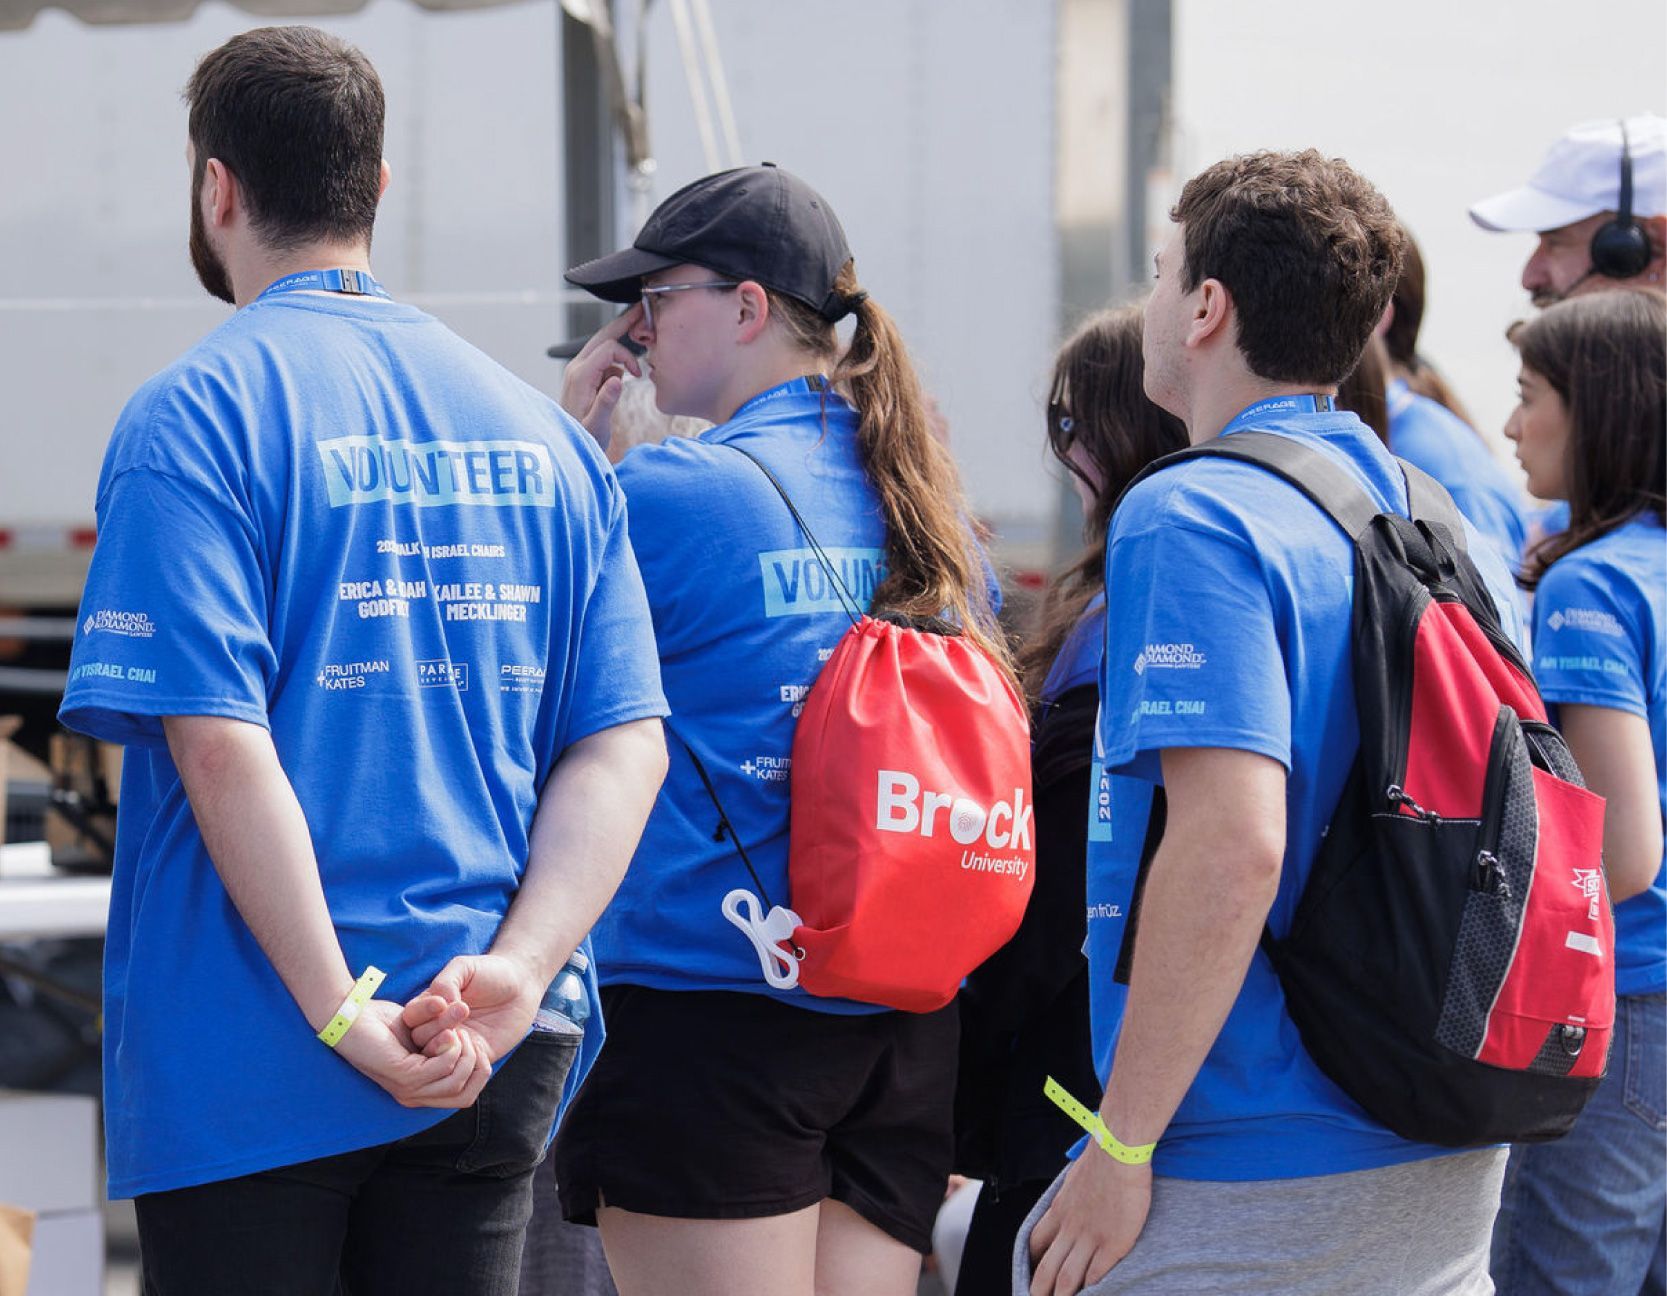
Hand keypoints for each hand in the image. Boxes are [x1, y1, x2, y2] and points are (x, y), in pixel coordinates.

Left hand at [332, 999, 492, 1108]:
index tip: (473, 1041)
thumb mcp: (425, 1038)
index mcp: (420, 1092)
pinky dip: (452, 1047)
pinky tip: (447, 1031)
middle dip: (476, 1061)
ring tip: (455, 1031)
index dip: (480, 1070)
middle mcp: (414, 1097)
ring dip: (464, 1051)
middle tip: (464, 1034)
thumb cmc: (387, 1024)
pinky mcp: (404, 1076)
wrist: (354, 1016)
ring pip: (457, 1080)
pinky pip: (444, 1067)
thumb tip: (474, 1054)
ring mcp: (408, 1089)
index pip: (466, 1097)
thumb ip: (444, 1050)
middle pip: (466, 1093)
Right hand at [401, 952, 545, 1060]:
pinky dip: (466, 1061)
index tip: (442, 1003)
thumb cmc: (490, 972)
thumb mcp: (465, 967)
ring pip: (437, 1057)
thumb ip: (446, 981)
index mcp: (429, 1006)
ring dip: (447, 1047)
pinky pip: (463, 1069)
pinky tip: (478, 1046)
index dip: (422, 1012)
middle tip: (463, 1010)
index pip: (411, 1016)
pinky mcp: (476, 1056)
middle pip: (420, 1038)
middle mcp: (438, 1028)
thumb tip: (438, 1004)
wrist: (522, 985)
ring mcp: (456, 1045)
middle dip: (438, 1027)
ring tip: (465, 1030)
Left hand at [559, 305, 644, 449]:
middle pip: (603, 336)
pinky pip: (603, 361)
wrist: (570, 447)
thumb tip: (618, 379)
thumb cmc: (584, 439)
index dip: (627, 356)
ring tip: (636, 370)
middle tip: (641, 308)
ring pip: (603, 346)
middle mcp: (576, 369)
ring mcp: (578, 371)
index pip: (609, 348)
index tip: (639, 374)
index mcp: (580, 376)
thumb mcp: (596, 426)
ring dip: (621, 354)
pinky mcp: (583, 376)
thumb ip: (606, 402)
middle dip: (623, 323)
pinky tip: (620, 383)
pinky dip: (616, 365)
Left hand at [1027, 1149, 1151, 1295]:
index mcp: (1058, 1211)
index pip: (1036, 1243)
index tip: (1033, 1274)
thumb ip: (1072, 1195)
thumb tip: (1074, 1196)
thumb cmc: (1102, 1159)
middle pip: (1047, 1268)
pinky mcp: (1113, 1243)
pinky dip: (1092, 1289)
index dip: (1032, 1263)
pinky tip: (1093, 1295)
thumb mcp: (1075, 1178)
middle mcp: (1069, 1227)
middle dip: (1041, 1290)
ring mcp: (1090, 1237)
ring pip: (1068, 1277)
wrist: (1118, 1152)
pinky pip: (1097, 1274)